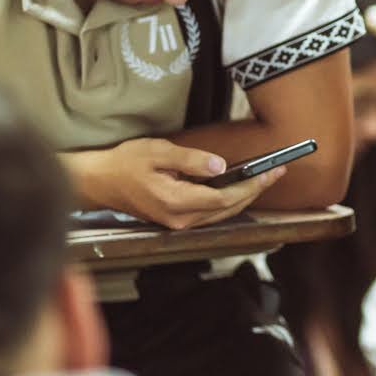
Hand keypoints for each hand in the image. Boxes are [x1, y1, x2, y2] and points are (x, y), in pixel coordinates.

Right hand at [70, 138, 287, 229]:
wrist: (98, 182)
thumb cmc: (124, 163)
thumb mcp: (158, 152)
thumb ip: (191, 160)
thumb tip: (221, 166)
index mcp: (176, 201)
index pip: (225, 197)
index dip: (251, 185)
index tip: (270, 171)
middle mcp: (180, 219)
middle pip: (228, 208)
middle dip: (255, 191)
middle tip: (277, 172)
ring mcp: (178, 223)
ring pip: (221, 214)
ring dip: (244, 197)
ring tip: (264, 178)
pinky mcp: (176, 221)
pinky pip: (210, 214)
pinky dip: (228, 201)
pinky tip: (239, 188)